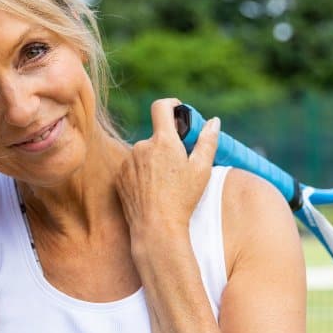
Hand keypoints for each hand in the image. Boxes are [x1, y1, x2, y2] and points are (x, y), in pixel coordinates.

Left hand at [115, 98, 219, 245]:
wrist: (156, 227)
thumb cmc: (182, 199)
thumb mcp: (201, 169)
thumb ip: (207, 141)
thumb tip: (213, 121)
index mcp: (162, 140)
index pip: (161, 106)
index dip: (171, 104)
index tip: (178, 110)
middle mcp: (141, 146)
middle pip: (155, 136)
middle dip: (167, 145)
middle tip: (179, 165)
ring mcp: (128, 162)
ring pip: (144, 153)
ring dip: (154, 160)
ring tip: (165, 184)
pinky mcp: (119, 177)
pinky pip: (132, 167)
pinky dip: (142, 173)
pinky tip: (152, 190)